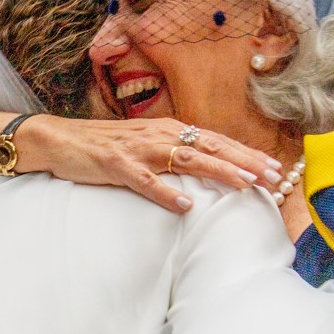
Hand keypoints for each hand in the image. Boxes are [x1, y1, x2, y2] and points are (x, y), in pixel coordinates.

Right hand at [25, 116, 283, 213]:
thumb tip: (204, 169)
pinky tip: (185, 204)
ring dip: (218, 171)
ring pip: (187, 158)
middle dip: (245, 161)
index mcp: (168, 129)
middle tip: (274, 176)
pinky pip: (146, 180)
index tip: (274, 168)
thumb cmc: (103, 147)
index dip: (246, 154)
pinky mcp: (117, 165)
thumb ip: (173, 154)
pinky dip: (166, 192)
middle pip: (211, 146)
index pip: (216, 140)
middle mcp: (159, 134)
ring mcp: (139, 149)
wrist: (58, 140)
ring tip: (245, 184)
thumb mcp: (144, 146)